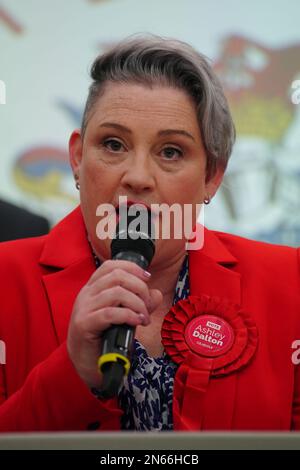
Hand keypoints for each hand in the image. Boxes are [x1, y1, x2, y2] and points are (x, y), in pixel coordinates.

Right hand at [67, 260, 162, 388]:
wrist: (86, 362)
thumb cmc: (105, 336)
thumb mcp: (124, 316)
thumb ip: (140, 303)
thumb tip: (156, 294)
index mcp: (93, 288)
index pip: (110, 266)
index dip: (131, 268)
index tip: (147, 278)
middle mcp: (86, 294)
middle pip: (116, 276)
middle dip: (139, 287)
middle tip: (147, 304)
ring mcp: (83, 308)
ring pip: (116, 293)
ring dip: (137, 304)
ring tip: (144, 318)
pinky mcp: (84, 324)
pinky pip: (110, 313)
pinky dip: (129, 315)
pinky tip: (137, 322)